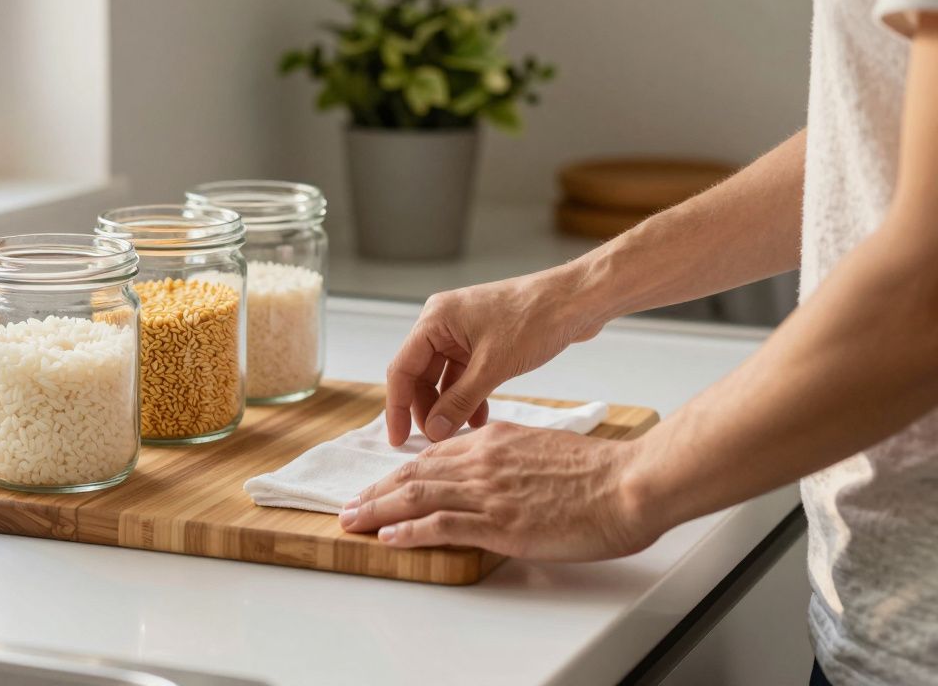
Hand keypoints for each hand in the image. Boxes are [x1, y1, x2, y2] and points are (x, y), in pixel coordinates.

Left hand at [338, 422, 660, 560]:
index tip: (382, 484)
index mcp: (494, 440)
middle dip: (377, 492)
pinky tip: (389, 536)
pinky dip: (410, 531)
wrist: (626, 484)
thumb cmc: (598, 471)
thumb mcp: (543, 448)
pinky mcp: (499, 522)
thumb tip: (495, 472)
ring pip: (418, 497)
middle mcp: (483, 461)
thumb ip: (511, 457)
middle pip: (415, 475)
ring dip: (379, 510)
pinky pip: (442, 525)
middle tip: (351, 506)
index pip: (433, 455)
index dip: (401, 472)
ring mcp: (488, 492)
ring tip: (353, 520)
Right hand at [386, 268, 605, 444]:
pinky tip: (478, 418)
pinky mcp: (483, 339)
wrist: (578, 300)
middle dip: (427, 408)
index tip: (397, 438)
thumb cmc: (536, 319)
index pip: (402, 369)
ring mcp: (464, 331)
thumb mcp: (493, 367)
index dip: (398, 407)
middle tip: (434, 440)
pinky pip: (465, 373)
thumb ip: (459, 401)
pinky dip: (468, 395)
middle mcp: (444, 323)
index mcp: (435, 319)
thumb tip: (433, 430)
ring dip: (449, 405)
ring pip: (444, 377)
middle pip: (421, 374)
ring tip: (457, 432)